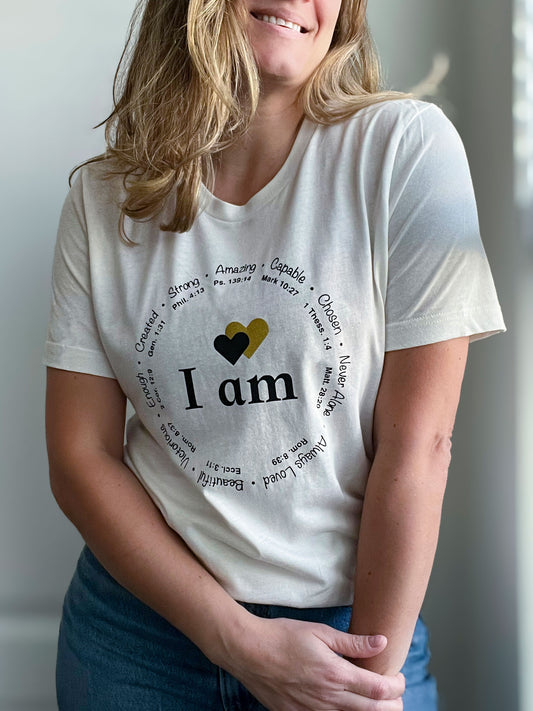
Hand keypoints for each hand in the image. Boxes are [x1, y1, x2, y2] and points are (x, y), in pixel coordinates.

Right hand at [225, 616, 404, 710]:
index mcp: (334, 673)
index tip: (399, 678)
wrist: (249, 651)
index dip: (396, 686)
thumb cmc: (283, 636)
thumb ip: (352, 642)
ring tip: (378, 703)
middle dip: (392, 706)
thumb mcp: (319, 632)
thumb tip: (381, 642)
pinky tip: (348, 706)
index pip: (378, 689)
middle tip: (397, 697)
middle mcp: (327, 697)